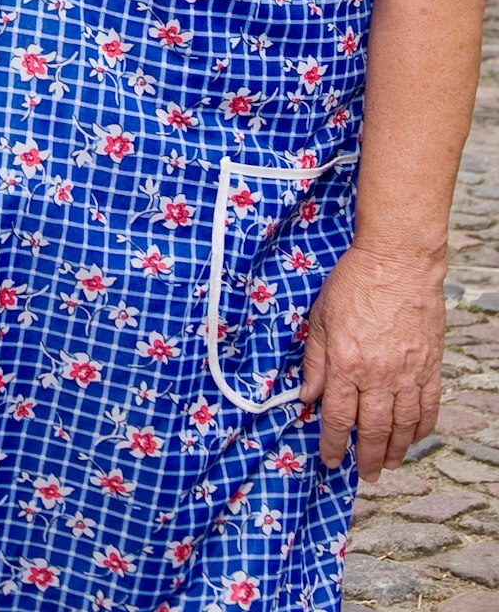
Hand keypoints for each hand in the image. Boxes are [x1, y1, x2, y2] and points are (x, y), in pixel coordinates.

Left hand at [301, 243, 444, 479]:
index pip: (337, 416)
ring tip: (388, 464)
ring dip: (396, 450)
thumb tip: (306, 396)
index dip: (332, 443)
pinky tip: (413, 437)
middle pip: (373, 429)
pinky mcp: (430, 367)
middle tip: (364, 474)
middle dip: (367, 457)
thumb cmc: (353, 283)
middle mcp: (379, 375)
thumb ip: (315, 360)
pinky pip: (428, 407)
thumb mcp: (320, 317)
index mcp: (346, 363)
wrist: (398, 263)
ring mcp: (408, 373)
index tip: (330, 460)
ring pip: (403, 425)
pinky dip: (421, 428)